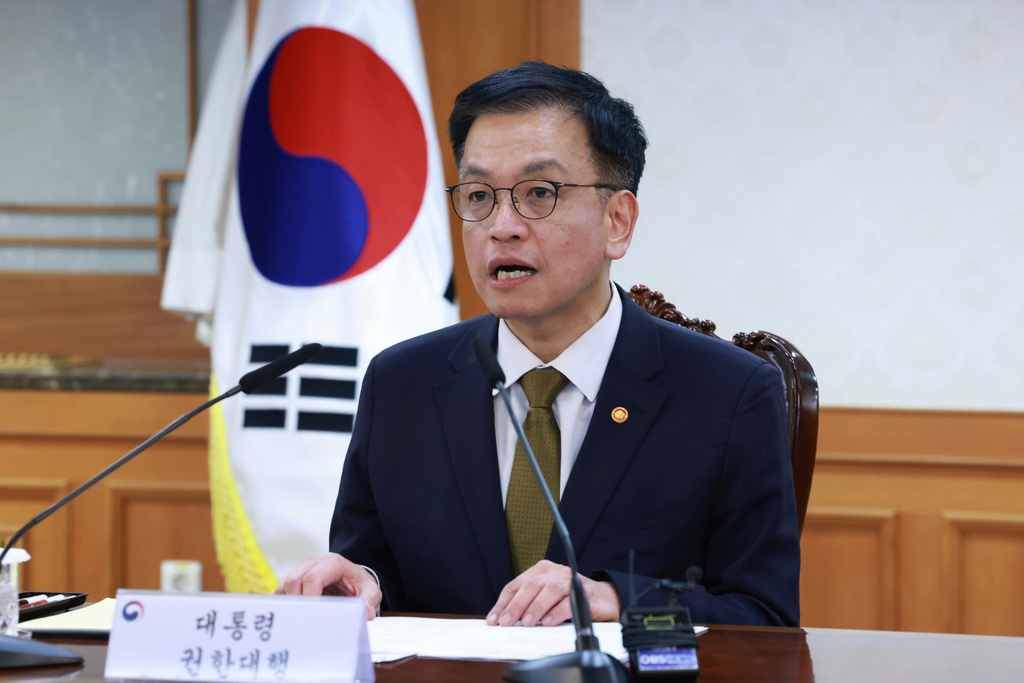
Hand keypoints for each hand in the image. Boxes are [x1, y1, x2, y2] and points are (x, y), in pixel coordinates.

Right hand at [274, 552, 381, 620]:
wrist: (354, 578)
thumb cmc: (360, 584)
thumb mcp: (370, 591)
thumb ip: (369, 602)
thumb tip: (366, 614)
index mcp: (333, 563)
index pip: (313, 578)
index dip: (309, 597)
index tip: (312, 616)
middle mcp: (314, 563)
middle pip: (295, 581)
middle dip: (299, 604)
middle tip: (307, 623)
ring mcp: (302, 569)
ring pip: (286, 585)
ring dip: (291, 605)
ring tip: (303, 620)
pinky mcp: (295, 579)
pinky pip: (281, 591)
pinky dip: (286, 604)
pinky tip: (295, 616)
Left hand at [486, 560, 620, 626]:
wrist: (603, 598)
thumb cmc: (568, 599)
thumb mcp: (545, 599)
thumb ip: (528, 606)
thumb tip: (506, 622)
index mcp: (540, 571)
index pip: (516, 585)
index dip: (503, 603)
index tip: (494, 619)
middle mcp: (554, 572)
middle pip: (530, 586)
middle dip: (516, 606)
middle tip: (506, 623)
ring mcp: (570, 580)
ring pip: (549, 590)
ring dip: (536, 607)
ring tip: (527, 623)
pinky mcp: (585, 592)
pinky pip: (569, 601)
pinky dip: (557, 612)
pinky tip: (549, 622)